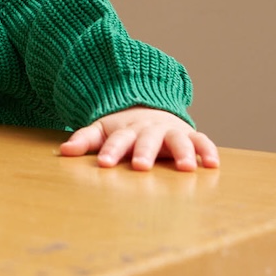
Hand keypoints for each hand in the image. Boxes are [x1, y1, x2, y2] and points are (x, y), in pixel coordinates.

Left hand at [59, 106, 219, 171]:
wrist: (150, 108)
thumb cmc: (124, 128)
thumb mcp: (102, 130)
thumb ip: (85, 140)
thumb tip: (63, 151)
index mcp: (126, 130)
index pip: (116, 140)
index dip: (110, 151)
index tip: (103, 163)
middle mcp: (149, 130)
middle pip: (146, 140)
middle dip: (144, 152)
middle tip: (141, 167)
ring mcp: (170, 132)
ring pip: (177, 140)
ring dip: (182, 153)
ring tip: (185, 168)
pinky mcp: (189, 135)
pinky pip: (201, 141)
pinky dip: (207, 150)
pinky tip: (212, 164)